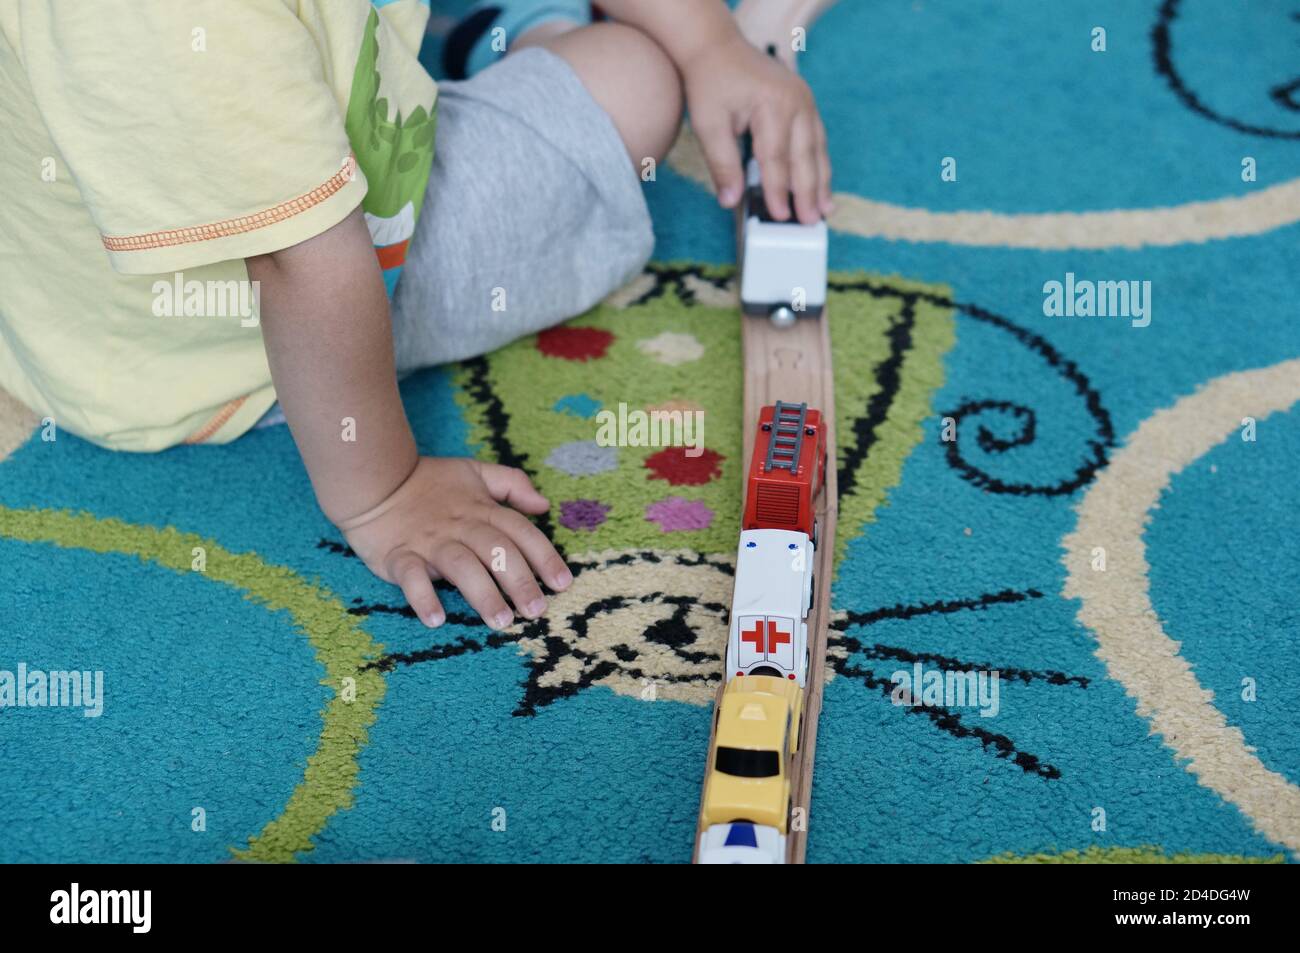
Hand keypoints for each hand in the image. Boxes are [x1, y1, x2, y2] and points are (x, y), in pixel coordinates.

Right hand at [339, 457, 571, 629]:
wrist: (375, 480)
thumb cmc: (430, 482)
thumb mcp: (475, 472)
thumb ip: (512, 484)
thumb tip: (543, 506)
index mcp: (481, 508)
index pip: (520, 531)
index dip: (544, 556)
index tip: (563, 583)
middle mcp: (460, 526)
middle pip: (496, 550)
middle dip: (519, 580)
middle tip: (536, 611)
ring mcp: (429, 541)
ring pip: (461, 565)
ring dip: (482, 593)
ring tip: (500, 621)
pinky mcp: (399, 555)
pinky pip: (411, 577)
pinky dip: (423, 597)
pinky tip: (436, 619)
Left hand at [682, 34, 831, 224]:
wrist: (716, 47)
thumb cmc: (711, 82)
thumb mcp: (708, 125)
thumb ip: (722, 164)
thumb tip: (730, 200)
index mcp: (773, 105)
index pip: (776, 159)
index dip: (778, 191)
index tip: (779, 216)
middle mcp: (797, 102)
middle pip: (804, 156)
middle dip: (809, 193)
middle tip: (811, 222)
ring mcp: (805, 100)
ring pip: (817, 148)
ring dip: (821, 181)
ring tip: (825, 209)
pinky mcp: (804, 102)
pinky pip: (816, 138)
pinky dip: (818, 163)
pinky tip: (820, 183)